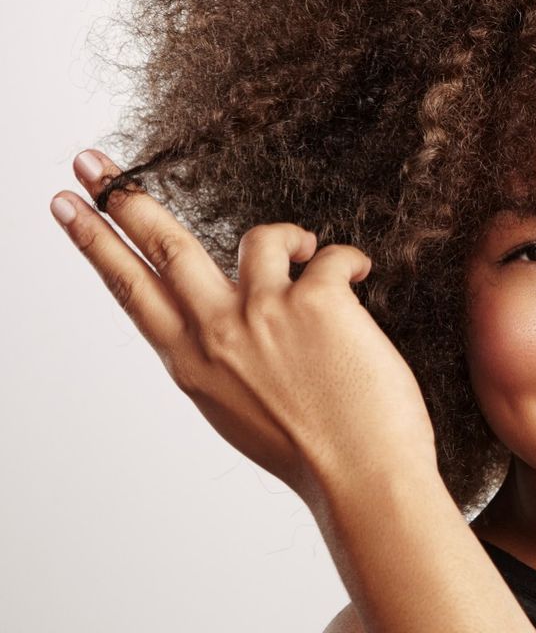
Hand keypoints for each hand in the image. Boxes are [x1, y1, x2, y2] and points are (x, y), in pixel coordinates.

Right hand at [49, 149, 435, 504]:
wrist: (362, 480)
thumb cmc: (312, 453)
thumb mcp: (238, 410)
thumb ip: (220, 358)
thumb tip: (220, 314)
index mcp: (192, 364)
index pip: (130, 291)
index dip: (95, 244)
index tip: (67, 207)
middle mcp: (218, 334)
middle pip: (163, 247)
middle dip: (124, 199)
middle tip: (93, 161)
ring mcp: (265, 313)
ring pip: (258, 236)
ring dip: (287, 236)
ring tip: (307, 253)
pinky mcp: (317, 301)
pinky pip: (331, 255)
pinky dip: (348, 261)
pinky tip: (360, 279)